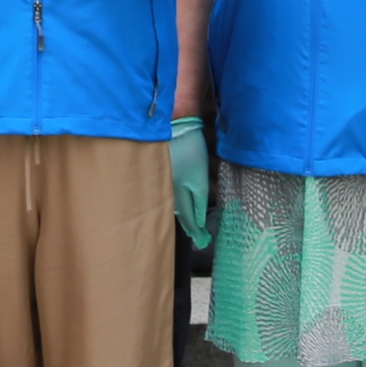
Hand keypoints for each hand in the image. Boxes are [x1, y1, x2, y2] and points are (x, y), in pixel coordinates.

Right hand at [169, 116, 211, 238]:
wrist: (172, 124)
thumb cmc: (188, 149)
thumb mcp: (199, 177)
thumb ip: (199, 201)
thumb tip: (199, 221)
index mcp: (176, 195)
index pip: (189, 220)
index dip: (197, 231)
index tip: (204, 242)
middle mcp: (166, 192)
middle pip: (180, 214)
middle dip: (190, 226)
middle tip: (198, 237)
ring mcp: (162, 183)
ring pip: (174, 204)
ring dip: (185, 215)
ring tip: (192, 224)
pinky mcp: (162, 173)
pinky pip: (169, 194)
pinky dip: (178, 202)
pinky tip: (180, 204)